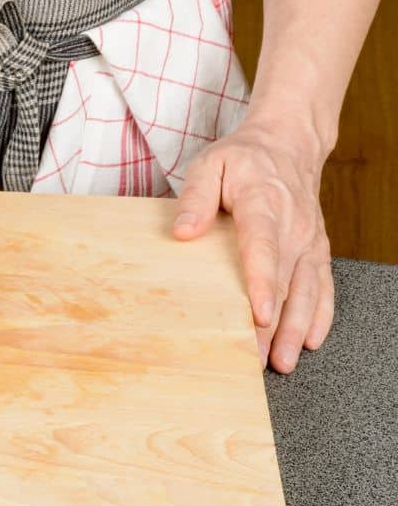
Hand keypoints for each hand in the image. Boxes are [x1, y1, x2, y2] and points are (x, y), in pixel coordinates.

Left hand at [172, 119, 333, 373]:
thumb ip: (195, 197)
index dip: (262, 284)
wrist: (288, 144)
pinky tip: (310, 340)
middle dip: (273, 325)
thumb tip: (183, 232)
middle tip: (257, 359)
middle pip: (285, 282)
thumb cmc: (242, 159)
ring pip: (307, 291)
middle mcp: (294, 227)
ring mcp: (309, 240)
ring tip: (282, 361)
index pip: (263, 249)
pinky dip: (320, 315)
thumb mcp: (209, 165)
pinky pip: (323, 286)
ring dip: (296, 328)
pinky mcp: (316, 249)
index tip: (258, 316)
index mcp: (265, 204)